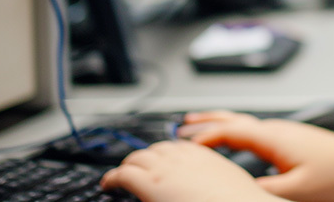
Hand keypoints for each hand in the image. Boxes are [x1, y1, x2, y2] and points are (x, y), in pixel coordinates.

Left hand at [100, 139, 279, 201]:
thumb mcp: (225, 183)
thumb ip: (212, 178)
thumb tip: (209, 186)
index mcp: (203, 156)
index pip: (177, 147)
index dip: (164, 154)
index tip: (159, 161)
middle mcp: (182, 158)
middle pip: (155, 149)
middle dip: (144, 157)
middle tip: (136, 168)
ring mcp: (165, 169)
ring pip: (137, 158)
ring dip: (129, 165)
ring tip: (120, 175)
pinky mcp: (149, 183)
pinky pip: (123, 174)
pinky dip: (112, 177)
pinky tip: (108, 184)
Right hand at [179, 110, 333, 201]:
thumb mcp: (296, 190)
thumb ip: (264, 188)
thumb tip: (237, 189)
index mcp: (273, 138)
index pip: (230, 130)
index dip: (203, 137)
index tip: (182, 146)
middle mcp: (276, 129)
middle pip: (233, 119)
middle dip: (205, 122)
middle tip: (179, 128)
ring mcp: (283, 131)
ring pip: (243, 122)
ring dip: (218, 123)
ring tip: (197, 126)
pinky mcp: (288, 138)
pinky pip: (252, 129)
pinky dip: (233, 130)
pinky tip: (231, 140)